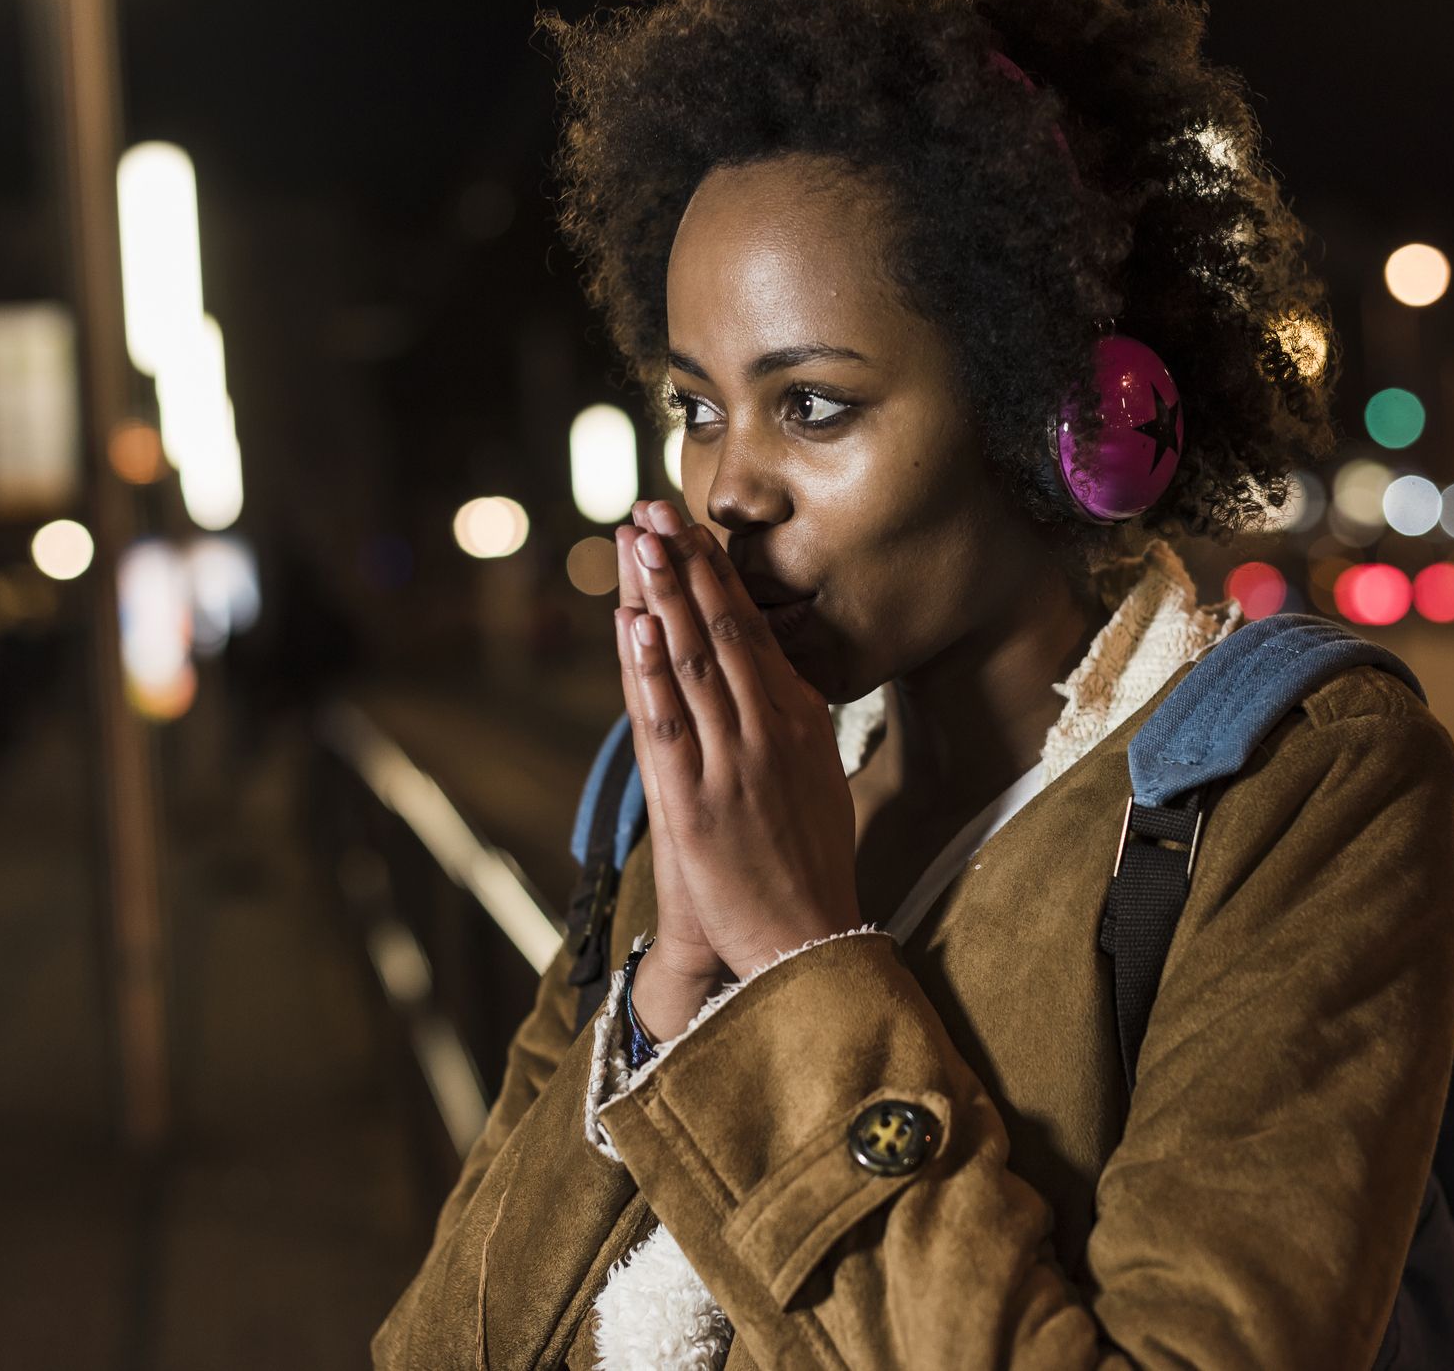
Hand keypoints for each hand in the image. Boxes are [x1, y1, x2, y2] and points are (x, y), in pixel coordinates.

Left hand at [615, 500, 860, 983]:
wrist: (806, 945)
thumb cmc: (808, 866)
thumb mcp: (818, 779)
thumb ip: (795, 722)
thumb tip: (776, 672)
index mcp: (800, 721)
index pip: (753, 628)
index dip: (715, 574)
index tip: (688, 528)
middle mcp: (768, 732)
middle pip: (721, 631)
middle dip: (683, 565)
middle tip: (653, 509)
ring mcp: (732, 765)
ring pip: (693, 663)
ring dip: (662, 595)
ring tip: (638, 540)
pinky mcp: (695, 805)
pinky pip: (667, 725)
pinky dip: (649, 670)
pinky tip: (634, 624)